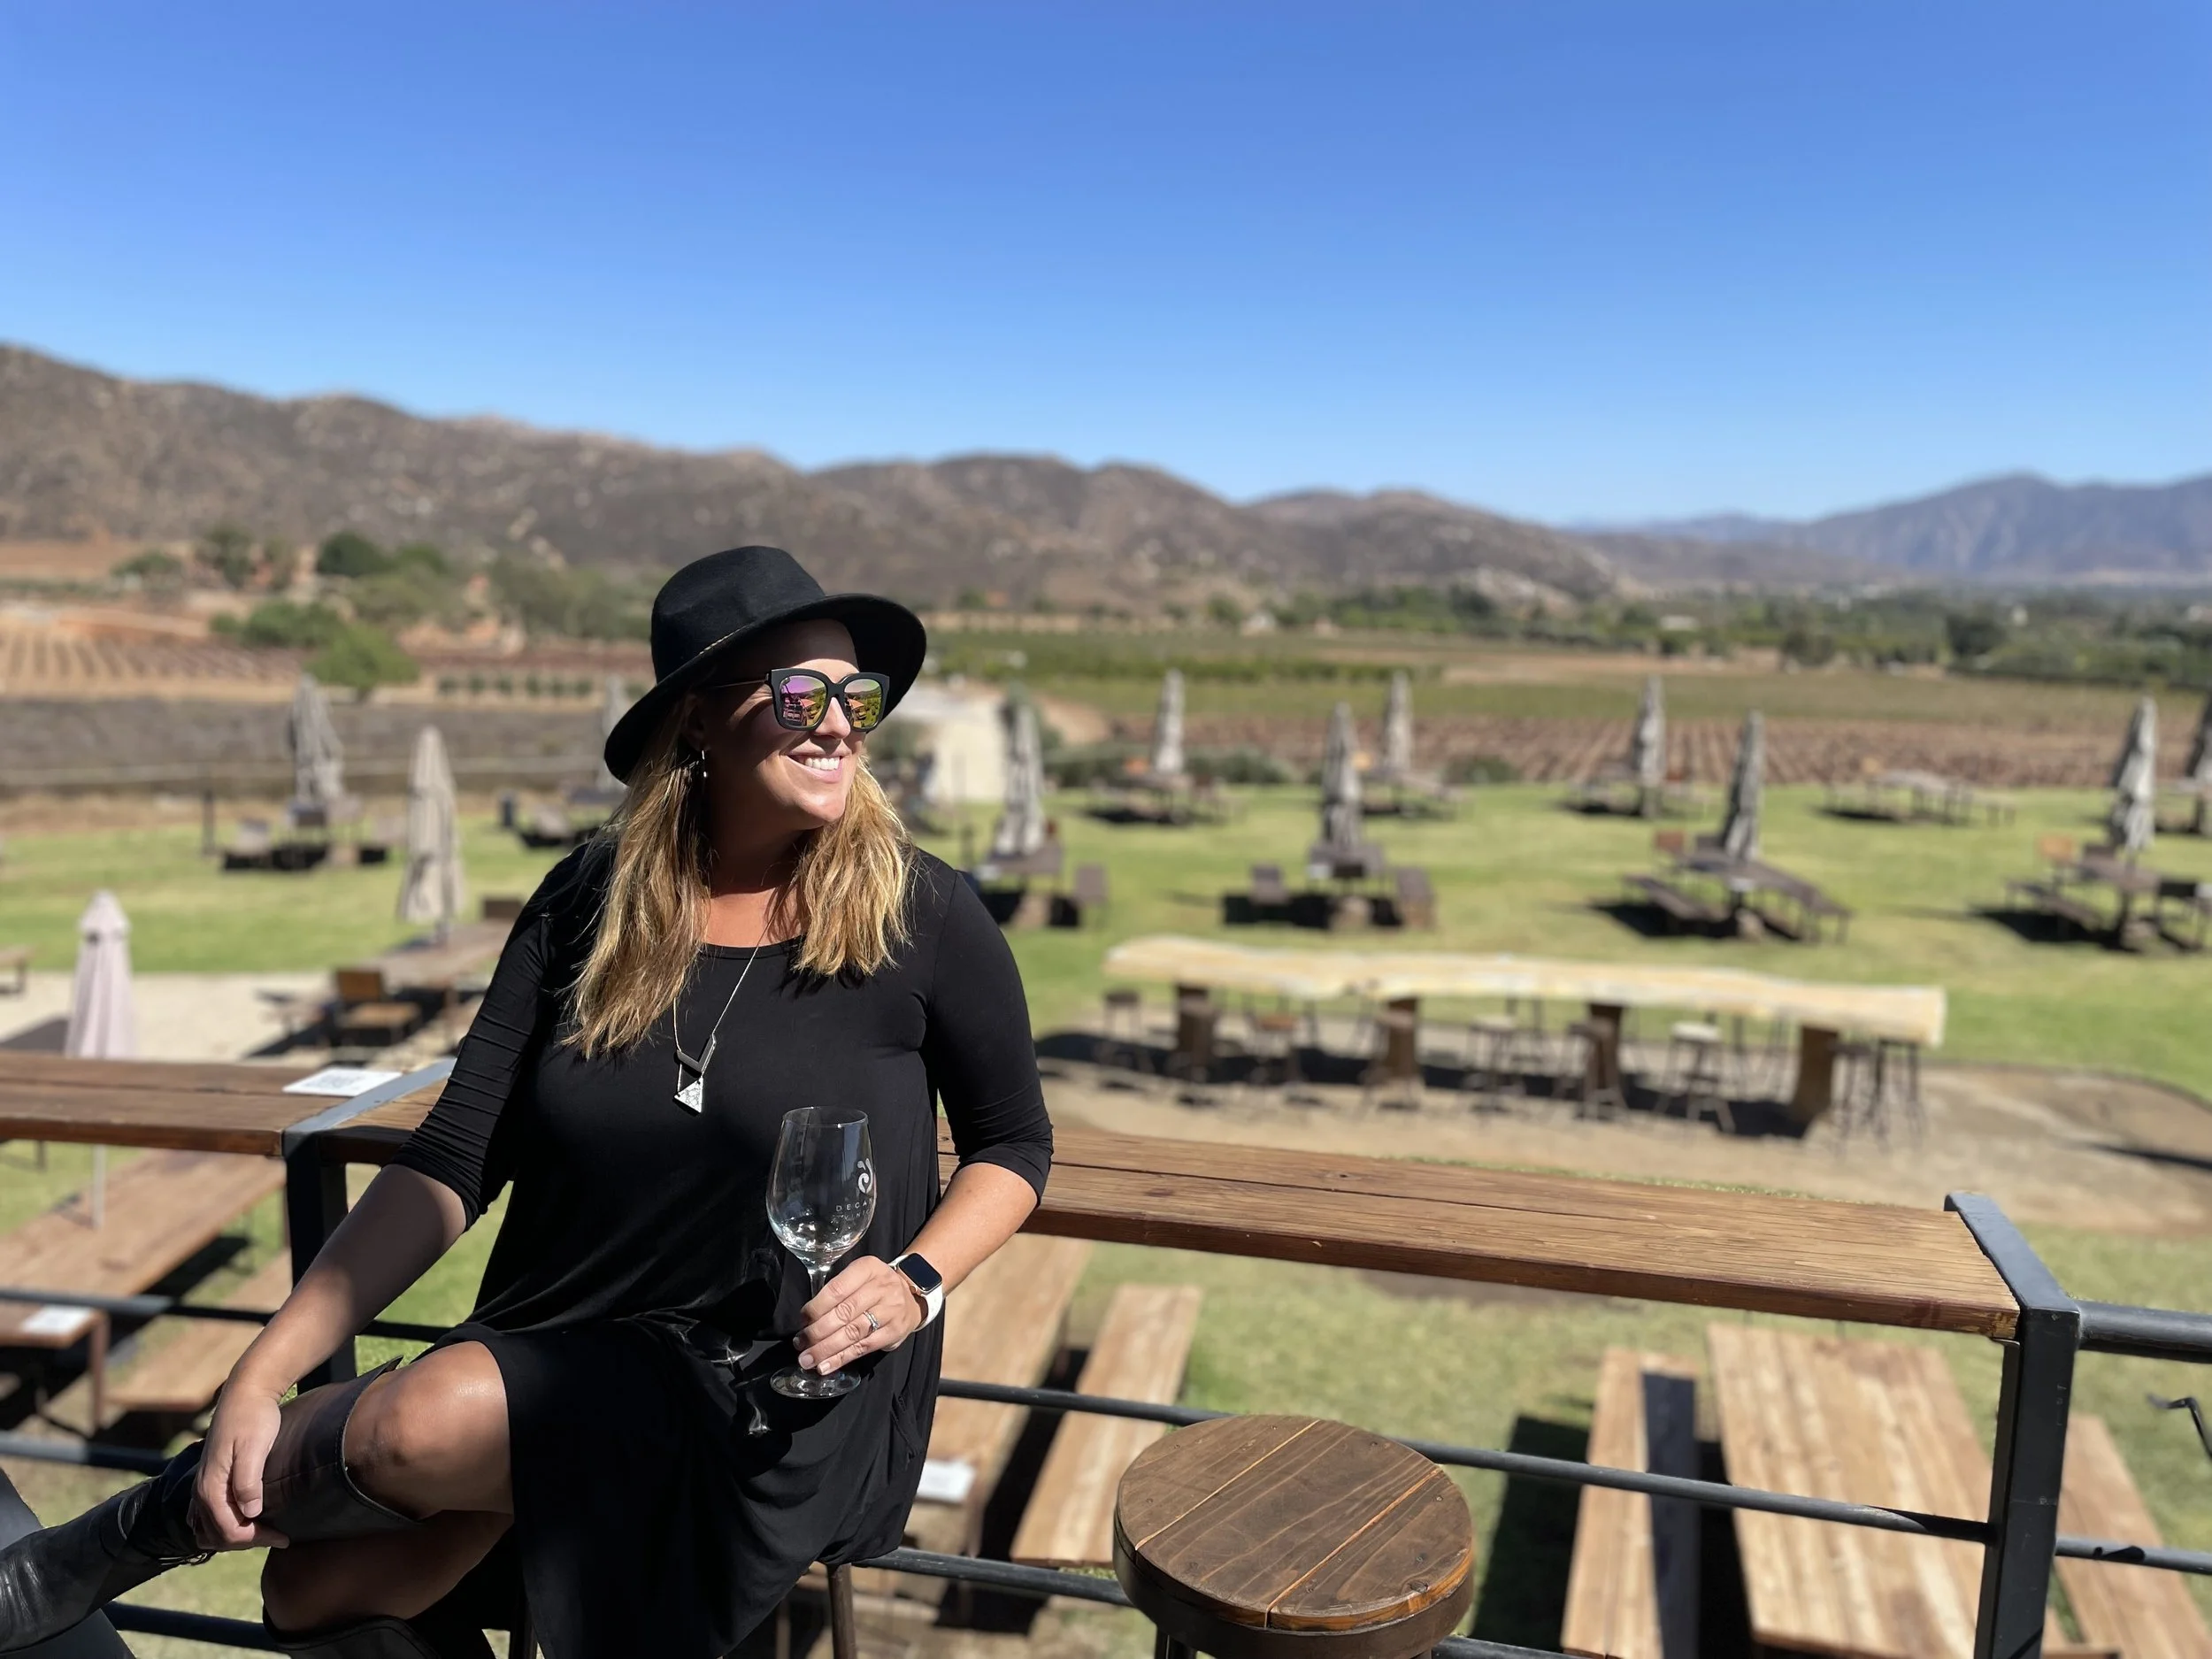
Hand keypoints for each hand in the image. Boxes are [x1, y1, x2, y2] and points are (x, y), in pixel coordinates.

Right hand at [194, 1380, 290, 1549]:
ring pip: (208, 1529)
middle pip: (216, 1536)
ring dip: (233, 1536)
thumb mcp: (254, 1448)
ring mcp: (202, 1485)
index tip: (284, 1537)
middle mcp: (200, 1491)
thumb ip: (249, 1482)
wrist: (245, 1393)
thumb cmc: (254, 1418)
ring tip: (263, 1532)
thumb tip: (250, 1513)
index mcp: (210, 1488)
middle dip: (246, 1541)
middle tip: (277, 1536)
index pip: (229, 1531)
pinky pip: (206, 1516)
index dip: (257, 1539)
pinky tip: (245, 1520)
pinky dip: (222, 1526)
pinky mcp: (209, 1479)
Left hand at [797, 1256, 922, 1376]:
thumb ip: (837, 1291)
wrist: (911, 1297)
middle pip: (844, 1312)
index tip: (802, 1321)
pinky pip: (864, 1347)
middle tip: (800, 1344)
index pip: (837, 1289)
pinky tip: (827, 1365)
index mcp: (868, 1268)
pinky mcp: (895, 1332)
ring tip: (809, 1359)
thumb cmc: (876, 1287)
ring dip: (827, 1348)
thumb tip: (807, 1319)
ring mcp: (891, 1310)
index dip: (816, 1307)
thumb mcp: (860, 1276)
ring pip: (853, 1332)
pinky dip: (842, 1358)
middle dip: (817, 1331)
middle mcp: (882, 1287)